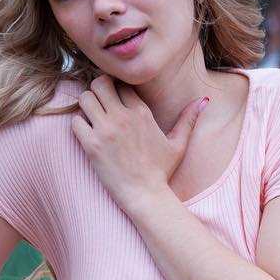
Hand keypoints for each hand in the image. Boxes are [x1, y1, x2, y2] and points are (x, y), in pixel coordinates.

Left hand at [71, 75, 207, 209]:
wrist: (146, 196)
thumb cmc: (161, 171)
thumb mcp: (178, 144)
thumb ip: (188, 119)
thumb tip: (204, 100)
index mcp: (142, 112)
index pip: (122, 83)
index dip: (116, 87)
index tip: (115, 98)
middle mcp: (123, 117)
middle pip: (100, 82)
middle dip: (97, 89)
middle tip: (99, 103)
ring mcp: (106, 131)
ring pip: (85, 98)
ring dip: (86, 105)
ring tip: (91, 117)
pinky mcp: (92, 146)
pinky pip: (75, 121)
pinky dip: (78, 125)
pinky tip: (86, 133)